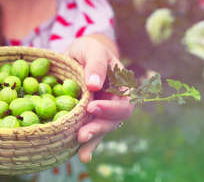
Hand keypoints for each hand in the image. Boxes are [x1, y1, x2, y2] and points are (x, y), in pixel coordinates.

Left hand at [66, 36, 134, 162]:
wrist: (79, 55)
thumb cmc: (89, 48)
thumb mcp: (92, 49)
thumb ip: (96, 64)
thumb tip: (95, 85)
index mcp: (124, 86)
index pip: (124, 102)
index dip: (111, 108)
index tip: (92, 107)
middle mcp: (116, 102)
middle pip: (114, 121)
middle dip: (99, 128)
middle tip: (82, 134)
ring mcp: (103, 111)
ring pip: (102, 129)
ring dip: (93, 139)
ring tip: (81, 150)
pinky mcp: (89, 117)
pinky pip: (91, 131)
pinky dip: (87, 144)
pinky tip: (82, 155)